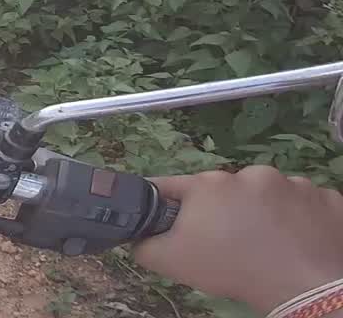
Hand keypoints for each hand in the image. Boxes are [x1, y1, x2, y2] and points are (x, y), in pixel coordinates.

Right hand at [133, 165, 342, 312]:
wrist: (304, 288)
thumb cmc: (232, 268)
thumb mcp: (171, 262)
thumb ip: (143, 244)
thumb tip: (137, 236)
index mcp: (207, 184)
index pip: (172, 186)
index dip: (167, 205)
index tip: (170, 221)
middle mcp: (248, 174)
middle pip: (223, 191)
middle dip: (221, 211)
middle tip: (226, 242)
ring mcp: (292, 183)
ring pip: (266, 194)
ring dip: (262, 212)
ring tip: (266, 243)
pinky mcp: (326, 197)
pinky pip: (303, 203)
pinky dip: (298, 218)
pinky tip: (296, 240)